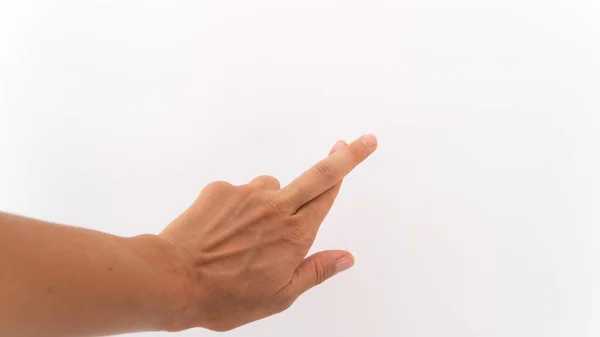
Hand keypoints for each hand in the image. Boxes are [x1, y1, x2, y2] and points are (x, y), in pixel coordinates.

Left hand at [157, 134, 377, 330]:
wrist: (172, 279)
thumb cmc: (226, 296)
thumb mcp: (279, 296)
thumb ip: (315, 272)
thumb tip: (346, 258)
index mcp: (295, 234)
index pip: (329, 192)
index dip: (348, 167)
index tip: (362, 144)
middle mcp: (275, 207)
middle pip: (318, 173)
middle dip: (343, 154)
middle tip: (358, 139)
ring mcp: (246, 194)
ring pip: (272, 187)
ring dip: (271, 201)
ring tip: (248, 234)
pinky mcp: (220, 189)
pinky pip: (239, 192)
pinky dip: (238, 207)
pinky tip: (222, 230)